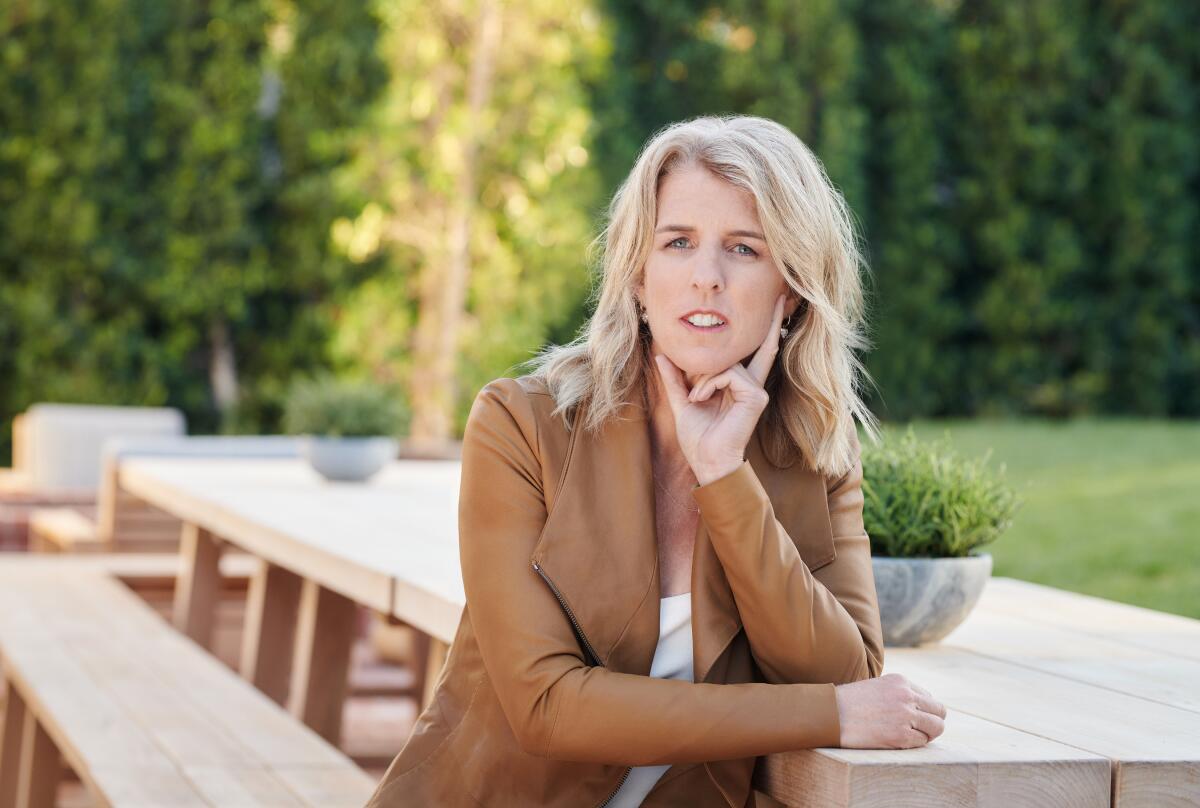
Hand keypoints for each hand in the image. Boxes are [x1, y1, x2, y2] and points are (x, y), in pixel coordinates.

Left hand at [653, 294, 786, 485]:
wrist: (707, 461)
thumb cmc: (698, 439)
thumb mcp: (682, 402)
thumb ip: (675, 378)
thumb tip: (661, 355)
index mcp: (739, 386)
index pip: (756, 353)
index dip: (769, 329)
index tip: (779, 303)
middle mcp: (752, 385)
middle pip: (758, 348)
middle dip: (771, 323)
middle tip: (779, 299)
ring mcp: (757, 390)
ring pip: (728, 363)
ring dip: (704, 378)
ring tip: (696, 397)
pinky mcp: (756, 396)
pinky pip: (729, 374)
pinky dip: (709, 384)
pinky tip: (702, 399)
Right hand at [834, 673, 946, 748]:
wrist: (830, 714)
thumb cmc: (850, 703)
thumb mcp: (878, 687)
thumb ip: (898, 693)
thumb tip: (918, 708)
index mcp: (901, 681)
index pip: (928, 697)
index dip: (922, 710)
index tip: (911, 717)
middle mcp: (906, 696)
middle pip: (940, 711)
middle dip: (932, 722)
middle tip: (918, 729)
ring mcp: (905, 716)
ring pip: (937, 727)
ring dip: (927, 734)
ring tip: (910, 736)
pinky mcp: (901, 736)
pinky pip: (922, 742)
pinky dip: (914, 744)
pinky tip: (898, 740)